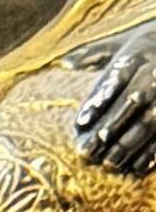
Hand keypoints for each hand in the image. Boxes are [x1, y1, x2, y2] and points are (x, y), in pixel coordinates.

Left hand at [72, 25, 155, 174]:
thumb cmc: (142, 49)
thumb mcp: (119, 43)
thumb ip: (92, 54)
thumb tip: (64, 64)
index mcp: (138, 53)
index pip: (118, 76)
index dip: (99, 100)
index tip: (81, 122)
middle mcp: (155, 71)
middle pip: (134, 101)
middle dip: (111, 127)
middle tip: (89, 151)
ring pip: (151, 120)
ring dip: (130, 144)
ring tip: (109, 163)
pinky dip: (152, 152)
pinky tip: (137, 168)